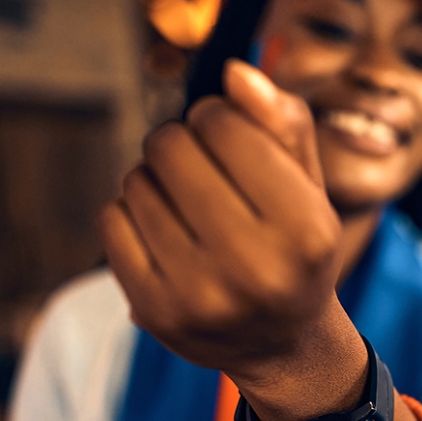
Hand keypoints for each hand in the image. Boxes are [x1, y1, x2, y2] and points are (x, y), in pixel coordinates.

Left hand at [100, 59, 346, 384]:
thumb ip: (282, 124)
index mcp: (306, 231)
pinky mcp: (155, 312)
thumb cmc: (296, 250)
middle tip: (203, 172)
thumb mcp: (310, 187)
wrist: (285, 346)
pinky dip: (132, 214)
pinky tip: (165, 235)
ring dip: (156, 180)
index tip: (230, 139)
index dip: (218, 118)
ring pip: (137, 181)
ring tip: (189, 209)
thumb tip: (234, 74)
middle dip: (181, 143)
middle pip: (171, 147)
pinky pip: (111, 220)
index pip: (224, 125)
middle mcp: (257, 268)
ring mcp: (201, 296)